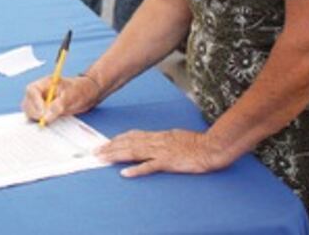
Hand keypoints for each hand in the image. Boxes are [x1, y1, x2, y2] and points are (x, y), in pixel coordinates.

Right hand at [21, 74, 99, 125]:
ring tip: (48, 121)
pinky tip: (47, 124)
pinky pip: (37, 117)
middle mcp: (41, 92)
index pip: (32, 90)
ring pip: (30, 110)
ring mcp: (41, 102)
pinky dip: (39, 121)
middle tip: (44, 120)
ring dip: (35, 117)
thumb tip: (46, 117)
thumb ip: (58, 106)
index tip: (42, 112)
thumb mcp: (71, 96)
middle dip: (34, 112)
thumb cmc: (81, 89)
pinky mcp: (45, 111)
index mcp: (45, 83)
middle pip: (27, 102)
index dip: (34, 102)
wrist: (88, 93)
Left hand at [96, 129, 226, 177]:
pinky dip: (136, 169)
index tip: (105, 143)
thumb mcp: (176, 137)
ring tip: (103, 158)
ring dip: (116, 155)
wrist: (212, 147)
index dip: (117, 139)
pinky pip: (149, 166)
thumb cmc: (197, 143)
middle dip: (111, 147)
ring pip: (134, 151)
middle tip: (96, 151)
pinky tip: (125, 173)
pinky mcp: (169, 162)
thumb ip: (163, 139)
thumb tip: (153, 141)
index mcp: (159, 135)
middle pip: (129, 142)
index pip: (133, 135)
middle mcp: (157, 141)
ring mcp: (162, 151)